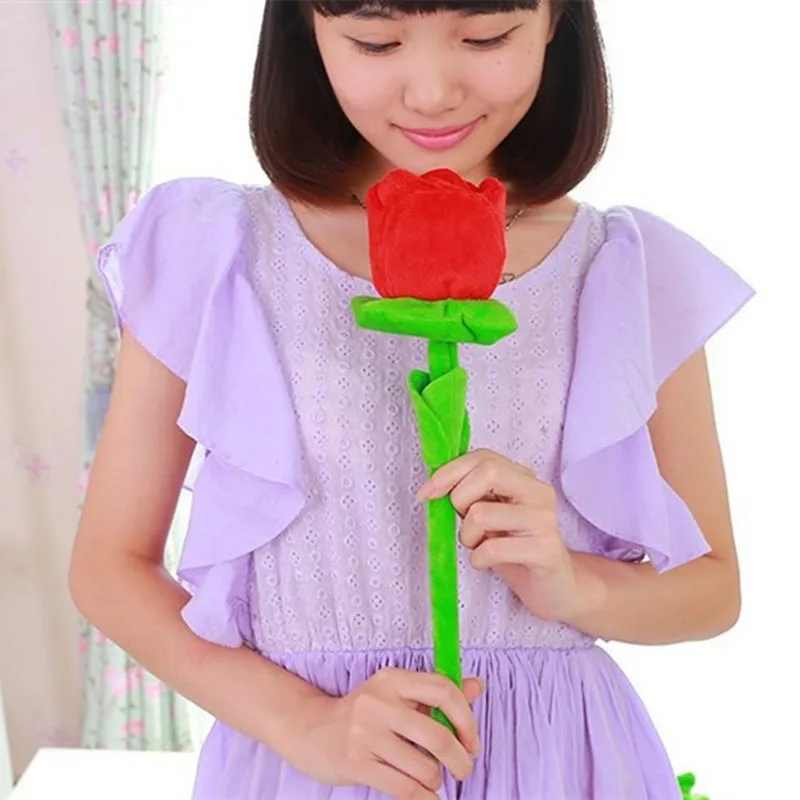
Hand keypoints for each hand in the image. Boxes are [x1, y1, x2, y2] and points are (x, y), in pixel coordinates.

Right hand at [287, 668, 483, 798]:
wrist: (311, 730)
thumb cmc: (363, 713)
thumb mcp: (396, 694)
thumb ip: (436, 693)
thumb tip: (477, 686)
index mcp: (393, 679)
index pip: (444, 690)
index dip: (467, 718)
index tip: (472, 740)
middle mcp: (379, 702)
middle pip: (438, 735)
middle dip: (460, 759)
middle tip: (464, 768)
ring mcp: (365, 733)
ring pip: (424, 767)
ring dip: (437, 780)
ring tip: (433, 778)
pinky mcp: (356, 763)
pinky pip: (405, 788)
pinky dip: (425, 798)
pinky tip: (427, 796)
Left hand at [418, 449, 599, 623]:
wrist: (556, 587)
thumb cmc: (515, 549)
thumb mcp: (490, 515)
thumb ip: (471, 495)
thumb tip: (434, 487)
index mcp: (524, 478)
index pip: (483, 457)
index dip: (449, 471)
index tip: (426, 493)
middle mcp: (538, 493)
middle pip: (487, 472)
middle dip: (460, 498)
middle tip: (464, 523)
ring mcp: (545, 520)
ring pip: (481, 513)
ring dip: (468, 536)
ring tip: (479, 546)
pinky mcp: (545, 550)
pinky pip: (492, 549)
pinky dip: (478, 559)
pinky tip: (487, 563)